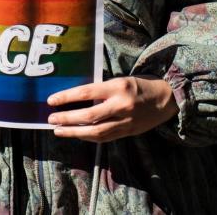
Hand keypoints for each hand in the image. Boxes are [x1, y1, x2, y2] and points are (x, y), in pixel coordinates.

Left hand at [48, 76, 176, 140]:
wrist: (166, 98)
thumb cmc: (138, 84)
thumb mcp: (120, 79)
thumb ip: (101, 89)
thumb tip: (75, 96)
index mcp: (117, 87)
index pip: (86, 92)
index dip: (67, 97)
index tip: (51, 101)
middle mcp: (121, 105)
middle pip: (89, 116)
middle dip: (67, 119)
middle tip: (51, 119)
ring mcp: (126, 121)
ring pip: (96, 132)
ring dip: (74, 133)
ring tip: (58, 131)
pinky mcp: (129, 132)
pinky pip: (105, 137)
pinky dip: (89, 137)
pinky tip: (77, 135)